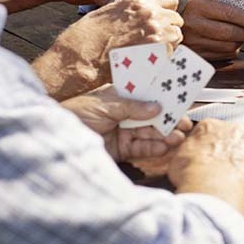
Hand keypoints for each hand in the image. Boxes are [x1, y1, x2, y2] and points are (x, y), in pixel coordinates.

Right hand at [35, 0, 183, 98]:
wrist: (81, 58)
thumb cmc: (88, 36)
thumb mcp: (110, 11)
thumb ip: (132, 9)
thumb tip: (144, 13)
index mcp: (139, 1)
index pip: (171, 0)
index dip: (167, 10)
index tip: (161, 18)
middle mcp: (151, 15)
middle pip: (176, 19)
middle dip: (168, 28)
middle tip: (154, 39)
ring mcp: (157, 35)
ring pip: (177, 37)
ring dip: (168, 43)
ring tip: (151, 51)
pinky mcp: (158, 55)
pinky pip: (172, 54)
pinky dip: (164, 58)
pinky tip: (149, 61)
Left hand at [60, 84, 189, 160]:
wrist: (56, 141)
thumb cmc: (75, 114)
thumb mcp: (104, 105)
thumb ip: (132, 107)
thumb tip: (157, 107)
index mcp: (118, 96)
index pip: (145, 93)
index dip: (162, 94)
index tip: (180, 95)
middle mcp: (123, 113)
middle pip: (151, 115)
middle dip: (168, 118)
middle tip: (186, 122)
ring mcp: (122, 132)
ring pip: (149, 132)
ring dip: (165, 134)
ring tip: (179, 136)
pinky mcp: (121, 150)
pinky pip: (142, 148)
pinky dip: (154, 148)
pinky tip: (166, 146)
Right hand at [168, 119, 243, 214]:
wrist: (210, 188)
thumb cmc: (191, 173)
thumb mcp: (176, 157)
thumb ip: (186, 150)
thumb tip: (186, 154)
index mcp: (210, 125)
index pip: (211, 132)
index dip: (209, 147)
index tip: (208, 158)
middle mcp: (233, 128)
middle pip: (233, 138)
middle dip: (229, 152)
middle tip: (221, 170)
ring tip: (234, 179)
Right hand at [181, 0, 243, 60]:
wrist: (173, 20)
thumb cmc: (198, 9)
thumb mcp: (208, 1)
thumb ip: (228, 7)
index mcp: (200, 6)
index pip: (229, 14)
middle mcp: (195, 24)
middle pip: (230, 33)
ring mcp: (194, 42)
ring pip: (228, 47)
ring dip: (241, 42)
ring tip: (243, 36)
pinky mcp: (197, 55)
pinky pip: (223, 56)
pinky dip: (231, 50)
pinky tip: (231, 43)